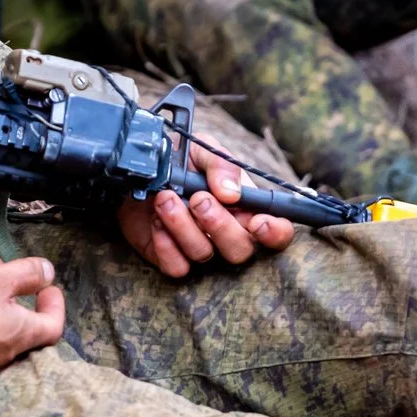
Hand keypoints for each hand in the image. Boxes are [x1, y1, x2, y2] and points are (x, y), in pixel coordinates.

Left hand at [115, 140, 296, 277]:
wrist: (140, 170)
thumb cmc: (179, 160)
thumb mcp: (202, 149)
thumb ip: (221, 165)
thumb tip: (232, 193)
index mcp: (245, 207)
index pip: (276, 231)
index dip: (274, 233)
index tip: (257, 222)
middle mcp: (226, 232)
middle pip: (241, 250)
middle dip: (219, 225)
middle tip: (198, 198)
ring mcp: (200, 247)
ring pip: (204, 255)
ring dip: (182, 224)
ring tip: (166, 198)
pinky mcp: (173, 258)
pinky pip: (177, 266)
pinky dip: (165, 244)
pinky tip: (156, 220)